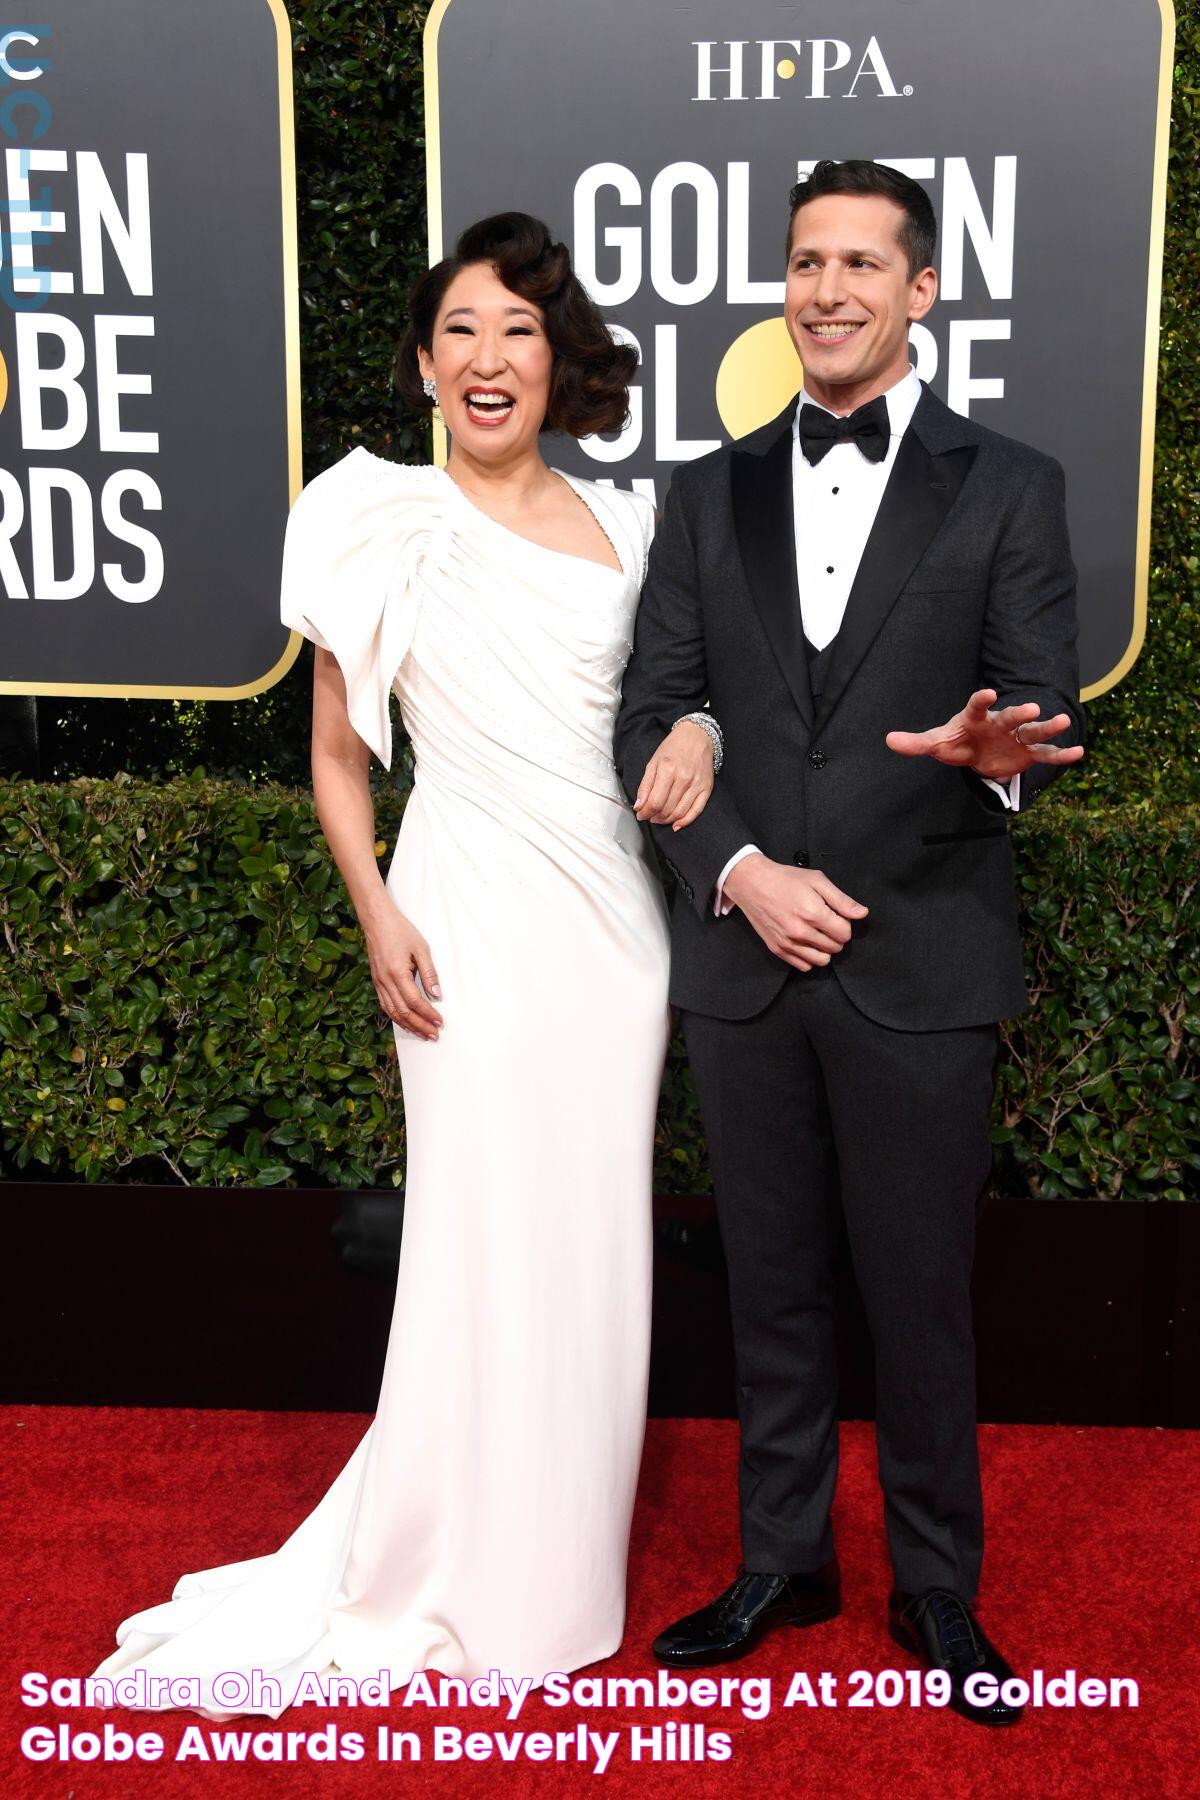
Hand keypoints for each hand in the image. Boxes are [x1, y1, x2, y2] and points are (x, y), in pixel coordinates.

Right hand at [363, 902, 442, 1040]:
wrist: (377, 920)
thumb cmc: (400, 931)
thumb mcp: (421, 948)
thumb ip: (429, 972)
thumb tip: (437, 994)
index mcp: (397, 973)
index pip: (415, 1002)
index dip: (428, 1014)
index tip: (440, 1022)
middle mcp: (385, 981)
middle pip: (403, 1012)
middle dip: (420, 1026)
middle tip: (434, 1035)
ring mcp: (379, 983)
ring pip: (392, 1012)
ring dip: (408, 1025)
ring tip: (422, 1034)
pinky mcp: (377, 981)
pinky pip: (385, 1005)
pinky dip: (396, 1017)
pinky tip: (406, 1022)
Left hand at [634, 720, 714, 829]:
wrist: (697, 736)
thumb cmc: (673, 748)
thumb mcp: (653, 762)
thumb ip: (645, 785)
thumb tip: (639, 806)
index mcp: (668, 770)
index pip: (655, 801)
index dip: (645, 812)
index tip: (640, 814)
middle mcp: (684, 778)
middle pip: (667, 809)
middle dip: (654, 817)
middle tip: (649, 816)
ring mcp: (697, 784)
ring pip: (680, 812)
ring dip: (667, 820)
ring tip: (659, 818)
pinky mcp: (706, 788)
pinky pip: (696, 810)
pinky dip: (685, 821)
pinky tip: (676, 825)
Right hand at [723, 854, 867, 970]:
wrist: (752, 884)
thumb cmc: (786, 879)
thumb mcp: (817, 881)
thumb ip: (841, 900)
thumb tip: (862, 913)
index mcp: (814, 913)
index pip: (845, 934)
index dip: (845, 924)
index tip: (836, 916)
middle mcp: (801, 932)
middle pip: (835, 948)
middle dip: (835, 936)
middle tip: (826, 922)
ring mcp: (788, 943)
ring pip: (821, 961)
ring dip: (824, 950)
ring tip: (817, 934)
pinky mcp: (777, 949)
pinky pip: (803, 966)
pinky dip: (809, 957)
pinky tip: (806, 943)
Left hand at [885, 688, 1083, 780]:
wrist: (978, 754)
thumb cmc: (957, 742)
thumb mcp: (936, 743)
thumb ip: (916, 743)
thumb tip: (889, 740)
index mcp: (976, 717)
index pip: (977, 705)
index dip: (982, 699)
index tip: (989, 692)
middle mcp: (1000, 723)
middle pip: (1011, 717)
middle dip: (1020, 713)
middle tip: (1031, 708)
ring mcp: (1016, 737)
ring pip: (1033, 732)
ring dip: (1048, 728)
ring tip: (1064, 721)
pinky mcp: (1028, 753)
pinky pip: (1045, 754)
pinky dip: (1061, 755)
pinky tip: (1079, 752)